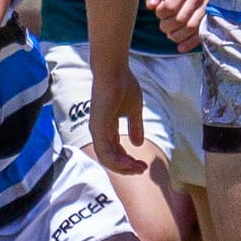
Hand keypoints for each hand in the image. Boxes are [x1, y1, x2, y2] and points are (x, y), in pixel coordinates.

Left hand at [87, 60, 146, 174]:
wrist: (115, 71)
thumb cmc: (123, 86)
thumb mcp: (134, 111)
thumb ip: (135, 127)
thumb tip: (137, 144)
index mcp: (107, 127)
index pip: (115, 151)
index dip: (128, 161)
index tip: (143, 164)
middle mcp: (99, 131)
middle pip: (110, 159)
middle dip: (126, 168)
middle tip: (141, 169)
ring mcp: (97, 131)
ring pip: (106, 159)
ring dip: (123, 168)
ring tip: (138, 168)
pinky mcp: (97, 128)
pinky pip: (105, 153)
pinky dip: (117, 162)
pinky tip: (130, 164)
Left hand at [147, 0, 211, 52]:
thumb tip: (150, 5)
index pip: (170, 6)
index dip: (161, 13)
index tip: (159, 10)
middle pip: (180, 19)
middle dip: (167, 25)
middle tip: (163, 23)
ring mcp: (206, 7)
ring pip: (191, 28)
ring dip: (176, 35)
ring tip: (169, 32)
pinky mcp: (210, 15)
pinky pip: (201, 32)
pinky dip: (190, 43)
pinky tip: (180, 47)